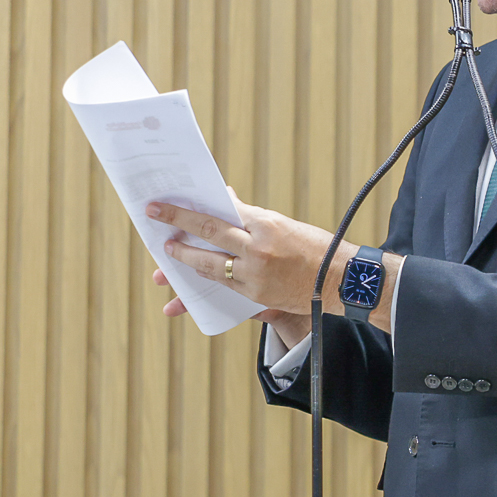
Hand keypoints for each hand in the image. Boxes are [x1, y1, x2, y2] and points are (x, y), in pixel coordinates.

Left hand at [145, 192, 376, 338]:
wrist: (340, 282)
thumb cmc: (317, 247)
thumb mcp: (286, 225)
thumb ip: (254, 217)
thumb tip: (227, 200)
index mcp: (268, 224)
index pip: (224, 210)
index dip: (197, 206)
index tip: (175, 200)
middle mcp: (258, 248)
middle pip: (210, 232)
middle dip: (179, 222)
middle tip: (155, 213)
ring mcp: (254, 274)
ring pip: (210, 264)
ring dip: (184, 258)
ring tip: (168, 251)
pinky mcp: (255, 295)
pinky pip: (222, 285)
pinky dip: (206, 278)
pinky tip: (192, 273)